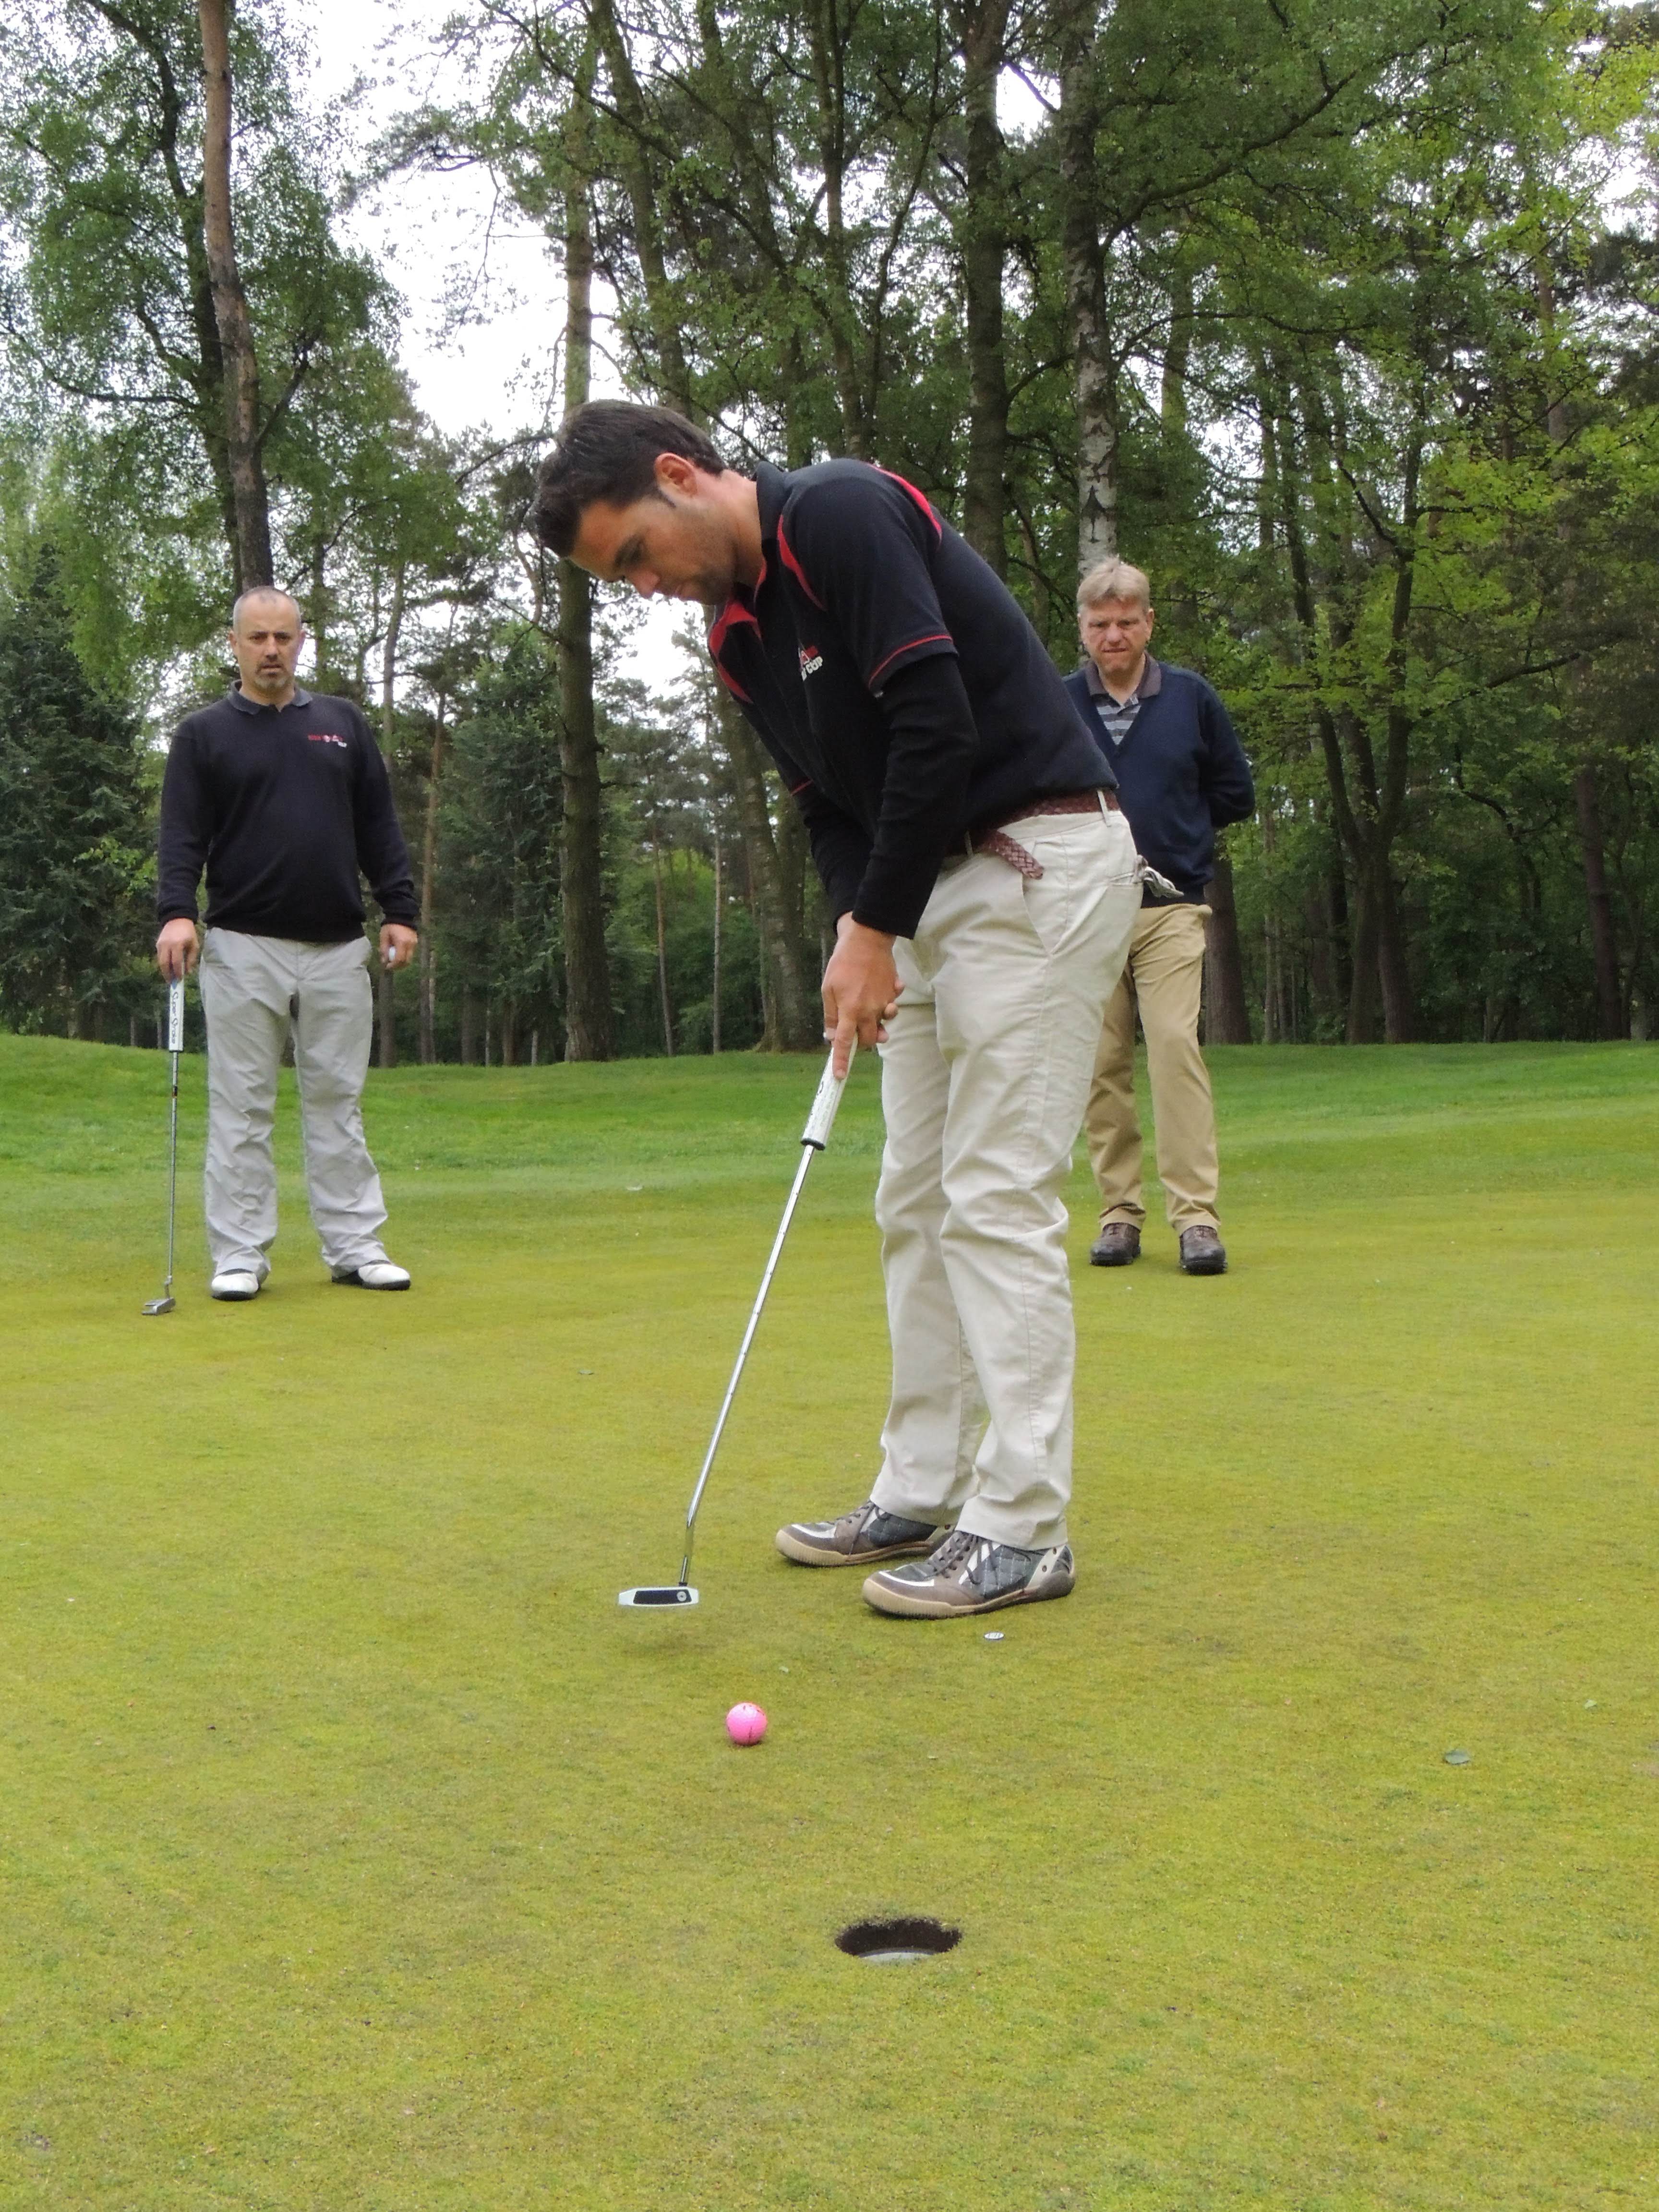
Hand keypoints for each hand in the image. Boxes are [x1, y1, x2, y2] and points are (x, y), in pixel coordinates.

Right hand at [156, 919, 198, 980]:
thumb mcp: (194, 945)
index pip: (176, 962)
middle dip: (168, 975)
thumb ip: (191, 959)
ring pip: (160, 961)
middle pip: (164, 964)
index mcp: (177, 944)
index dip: (177, 972)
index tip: (180, 980)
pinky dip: (163, 964)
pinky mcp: (157, 944)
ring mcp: (160, 944)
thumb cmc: (188, 933)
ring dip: (164, 971)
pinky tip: (168, 968)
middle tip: (172, 982)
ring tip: (169, 977)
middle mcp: (167, 944)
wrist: (177, 919)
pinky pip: (159, 957)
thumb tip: (188, 973)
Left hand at [379, 923, 418, 970]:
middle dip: (398, 966)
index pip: (399, 959)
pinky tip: (398, 953)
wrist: (401, 915)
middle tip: (391, 966)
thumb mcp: (384, 937)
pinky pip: (411, 953)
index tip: (387, 967)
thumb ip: (384, 950)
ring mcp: (414, 943)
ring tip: (394, 959)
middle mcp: (410, 944)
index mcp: (402, 943)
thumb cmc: (390, 925)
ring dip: (402, 962)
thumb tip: (384, 962)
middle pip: (406, 961)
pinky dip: (405, 956)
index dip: (393, 966)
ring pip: (410, 958)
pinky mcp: (415, 942)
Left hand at [821, 913, 900, 1077]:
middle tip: (853, 1031)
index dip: (841, 1061)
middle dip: (862, 1041)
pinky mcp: (893, 994)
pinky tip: (881, 991)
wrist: (867, 940)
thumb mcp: (828, 989)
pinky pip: (891, 1005)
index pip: (844, 1042)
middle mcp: (869, 1010)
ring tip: (869, 1013)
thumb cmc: (843, 964)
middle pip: (869, 1040)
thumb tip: (830, 1035)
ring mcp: (884, 1003)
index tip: (839, 1076)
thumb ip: (831, 1014)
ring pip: (882, 1025)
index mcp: (850, 1010)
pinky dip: (886, 1003)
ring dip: (876, 1024)